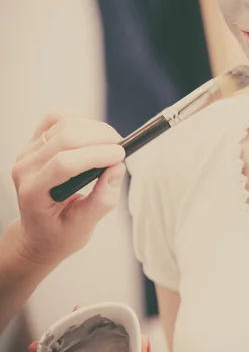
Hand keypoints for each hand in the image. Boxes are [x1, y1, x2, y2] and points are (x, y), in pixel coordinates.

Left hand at [11, 112, 125, 267]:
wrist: (39, 232)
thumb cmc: (60, 233)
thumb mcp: (84, 227)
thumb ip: (102, 200)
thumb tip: (117, 168)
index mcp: (33, 193)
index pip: (63, 163)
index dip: (96, 155)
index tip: (121, 156)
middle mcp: (25, 168)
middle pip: (64, 138)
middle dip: (100, 138)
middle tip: (121, 148)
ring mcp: (27, 152)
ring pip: (63, 123)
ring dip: (94, 129)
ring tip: (111, 144)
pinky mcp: (34, 142)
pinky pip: (56, 118)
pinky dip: (80, 121)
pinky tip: (93, 136)